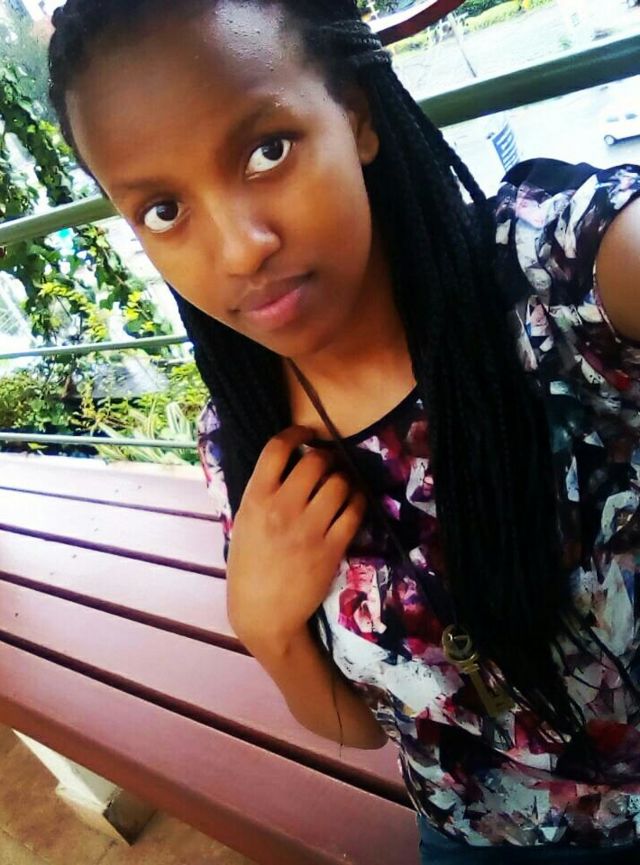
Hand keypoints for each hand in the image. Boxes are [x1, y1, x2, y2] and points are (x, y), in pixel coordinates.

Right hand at [226, 426, 366, 653]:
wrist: (263, 614)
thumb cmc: (248, 568)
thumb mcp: (243, 523)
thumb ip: (262, 492)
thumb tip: (285, 463)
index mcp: (255, 499)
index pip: (276, 448)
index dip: (296, 433)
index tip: (306, 433)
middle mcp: (282, 508)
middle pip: (316, 461)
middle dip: (325, 458)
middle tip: (326, 466)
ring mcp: (309, 529)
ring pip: (339, 483)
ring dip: (343, 480)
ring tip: (339, 488)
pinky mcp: (331, 548)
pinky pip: (354, 511)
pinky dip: (357, 501)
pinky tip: (352, 504)